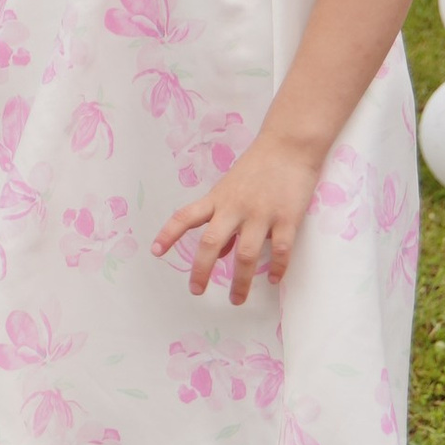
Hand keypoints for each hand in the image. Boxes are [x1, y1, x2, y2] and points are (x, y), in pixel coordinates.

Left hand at [154, 137, 321, 302]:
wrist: (289, 146)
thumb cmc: (257, 167)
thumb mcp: (231, 189)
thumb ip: (223, 220)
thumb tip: (219, 253)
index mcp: (218, 199)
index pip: (186, 217)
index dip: (168, 234)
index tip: (155, 251)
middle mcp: (235, 208)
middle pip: (211, 242)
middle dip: (201, 270)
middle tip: (196, 290)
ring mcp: (261, 214)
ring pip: (246, 254)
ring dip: (240, 281)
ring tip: (236, 298)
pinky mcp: (287, 217)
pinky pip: (281, 250)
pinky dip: (277, 268)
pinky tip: (273, 279)